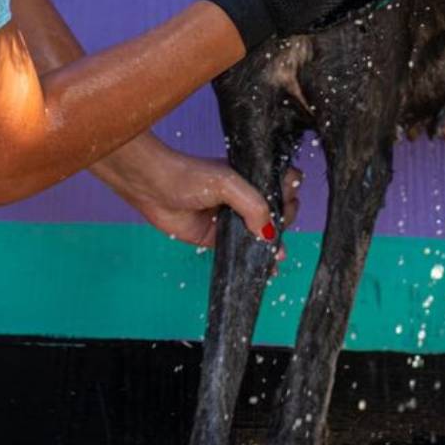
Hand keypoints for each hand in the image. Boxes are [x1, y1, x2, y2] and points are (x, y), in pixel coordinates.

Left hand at [94, 135, 301, 251]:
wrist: (154, 189)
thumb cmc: (189, 176)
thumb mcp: (227, 182)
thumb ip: (252, 204)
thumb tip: (268, 233)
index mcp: (252, 176)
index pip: (285, 183)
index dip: (290, 192)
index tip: (286, 198)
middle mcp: (247, 197)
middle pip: (280, 211)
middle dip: (284, 221)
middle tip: (275, 226)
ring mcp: (235, 218)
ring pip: (264, 234)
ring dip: (274, 245)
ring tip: (276, 255)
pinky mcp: (220, 238)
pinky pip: (245, 251)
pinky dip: (257, 260)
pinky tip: (267, 268)